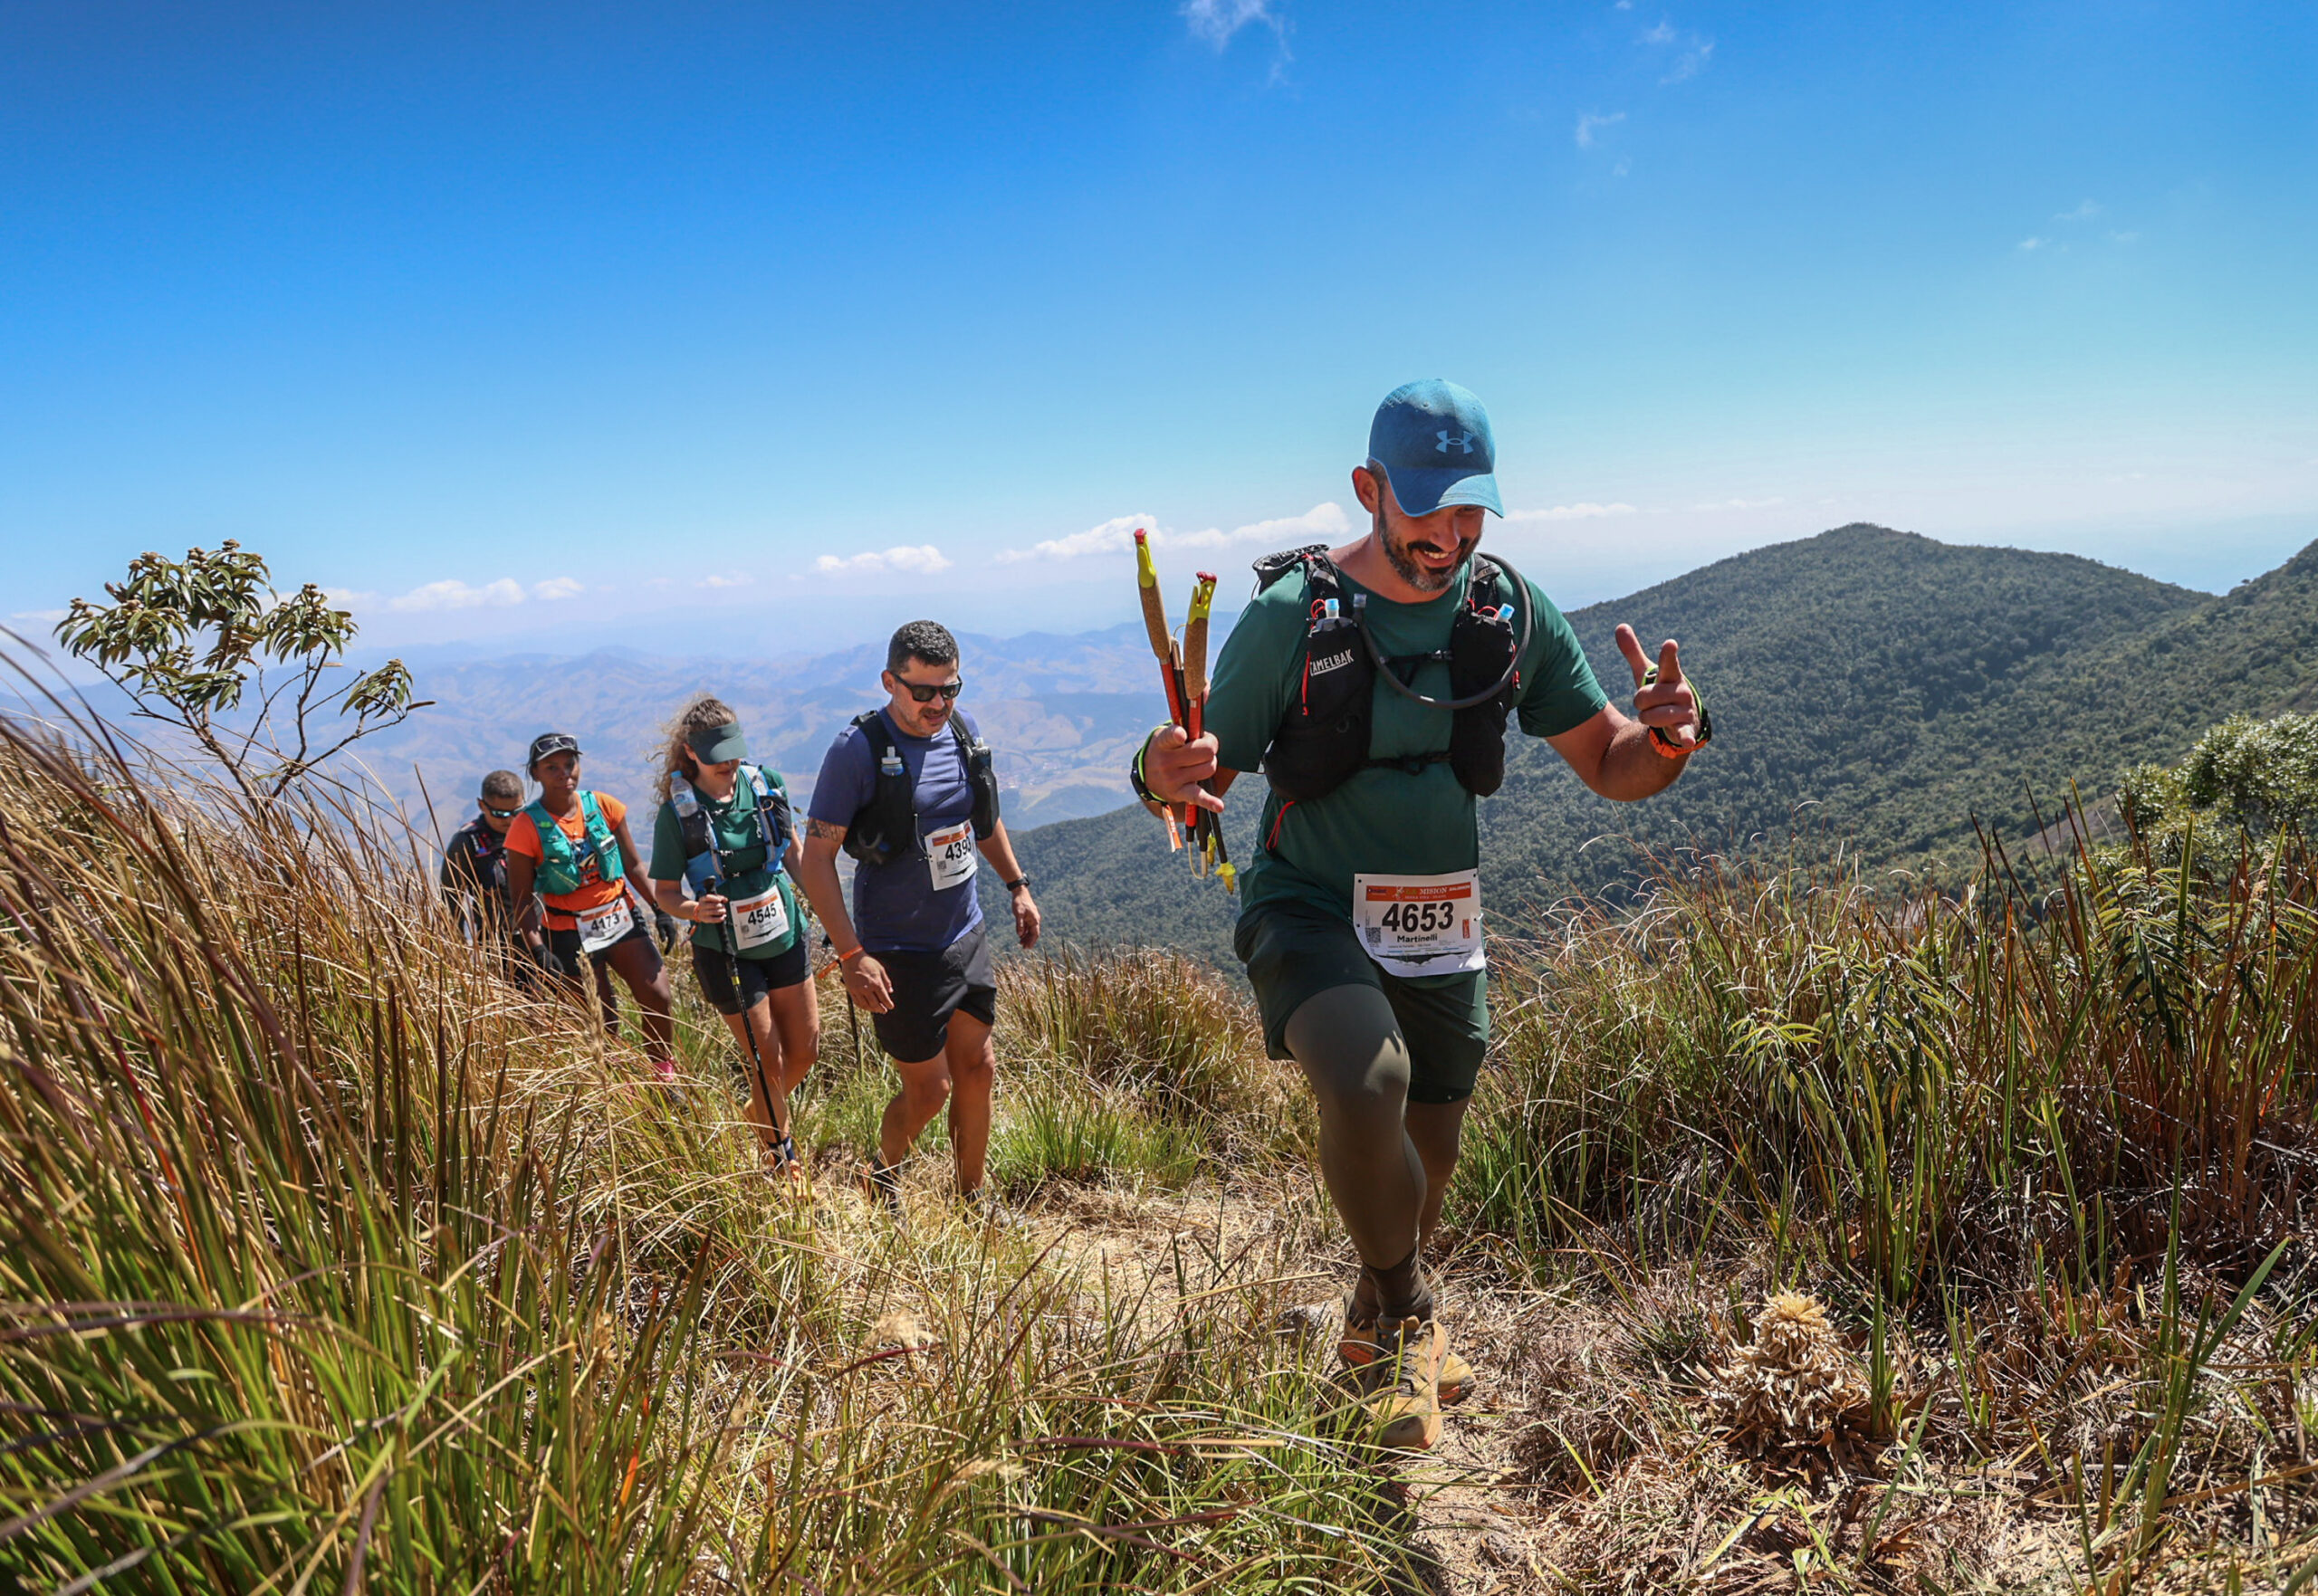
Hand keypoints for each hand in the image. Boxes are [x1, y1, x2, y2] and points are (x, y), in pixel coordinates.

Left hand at [652, 909, 679, 950]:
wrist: (664, 915)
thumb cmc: (661, 920)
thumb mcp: (660, 926)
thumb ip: (661, 933)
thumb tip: (663, 941)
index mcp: (671, 931)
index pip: (671, 941)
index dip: (668, 948)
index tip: (666, 953)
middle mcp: (674, 932)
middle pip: (672, 942)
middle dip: (669, 948)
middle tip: (665, 953)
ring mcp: (673, 932)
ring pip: (672, 940)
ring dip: (670, 946)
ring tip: (666, 951)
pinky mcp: (671, 931)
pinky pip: (671, 938)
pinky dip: (670, 942)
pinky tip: (667, 945)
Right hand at [694, 892, 728, 922]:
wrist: (700, 913)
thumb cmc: (709, 905)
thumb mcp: (712, 900)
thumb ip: (719, 898)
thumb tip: (726, 900)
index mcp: (702, 899)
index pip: (708, 897)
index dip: (715, 898)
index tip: (720, 900)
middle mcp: (701, 906)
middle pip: (714, 905)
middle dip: (721, 906)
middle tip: (723, 907)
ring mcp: (702, 913)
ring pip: (715, 912)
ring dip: (722, 911)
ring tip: (724, 911)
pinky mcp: (705, 919)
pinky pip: (714, 919)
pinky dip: (720, 918)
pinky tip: (723, 916)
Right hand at [841, 952, 894, 1012]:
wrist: (852, 958)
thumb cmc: (868, 962)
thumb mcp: (881, 969)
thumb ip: (886, 981)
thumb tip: (890, 991)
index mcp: (876, 983)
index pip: (884, 998)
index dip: (888, 1004)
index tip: (891, 1007)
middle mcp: (867, 988)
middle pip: (875, 1004)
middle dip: (881, 1009)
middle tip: (884, 1011)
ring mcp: (858, 990)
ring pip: (866, 1005)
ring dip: (872, 1009)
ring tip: (876, 1010)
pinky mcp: (851, 990)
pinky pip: (857, 1002)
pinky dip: (863, 1007)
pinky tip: (866, 1007)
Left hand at [1011, 888, 1040, 949]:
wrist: (1020, 892)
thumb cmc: (1019, 902)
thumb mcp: (1018, 914)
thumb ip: (1020, 924)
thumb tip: (1020, 935)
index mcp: (1034, 919)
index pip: (1035, 933)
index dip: (1032, 941)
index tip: (1028, 947)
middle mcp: (1035, 919)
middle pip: (1033, 933)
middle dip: (1029, 941)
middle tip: (1024, 948)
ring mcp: (1031, 918)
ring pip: (1030, 930)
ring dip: (1026, 937)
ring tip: (1021, 944)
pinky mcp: (1028, 917)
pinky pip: (1027, 927)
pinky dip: (1024, 932)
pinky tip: (1020, 936)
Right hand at [1145, 724, 1224, 812]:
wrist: (1149, 777)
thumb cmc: (1167, 749)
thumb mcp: (1166, 734)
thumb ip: (1185, 726)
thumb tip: (1205, 710)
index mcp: (1163, 742)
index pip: (1171, 737)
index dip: (1178, 735)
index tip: (1182, 735)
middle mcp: (1166, 761)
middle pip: (1205, 752)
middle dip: (1211, 747)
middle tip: (1205, 748)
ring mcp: (1172, 779)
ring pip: (1209, 768)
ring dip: (1210, 764)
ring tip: (1199, 763)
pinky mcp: (1180, 793)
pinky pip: (1199, 797)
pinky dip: (1209, 802)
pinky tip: (1219, 806)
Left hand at [1614, 625, 1698, 750]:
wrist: (1678, 720)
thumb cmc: (1660, 692)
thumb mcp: (1645, 673)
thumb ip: (1633, 652)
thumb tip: (1620, 626)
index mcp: (1672, 676)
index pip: (1668, 664)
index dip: (1667, 655)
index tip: (1669, 644)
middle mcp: (1681, 691)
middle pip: (1643, 697)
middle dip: (1640, 703)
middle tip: (1650, 704)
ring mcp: (1685, 710)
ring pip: (1649, 716)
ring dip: (1646, 719)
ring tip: (1656, 717)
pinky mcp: (1686, 728)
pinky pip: (1682, 732)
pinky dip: (1685, 737)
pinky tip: (1687, 741)